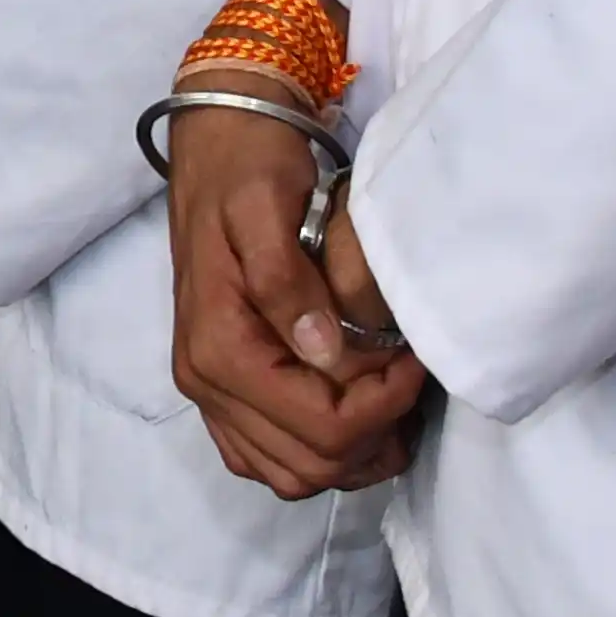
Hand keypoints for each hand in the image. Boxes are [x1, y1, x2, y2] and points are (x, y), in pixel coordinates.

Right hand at [163, 92, 430, 496]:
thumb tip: (324, 352)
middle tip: (407, 373)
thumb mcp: (267, 205)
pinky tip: (350, 408)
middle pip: (309, 463)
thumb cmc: (248, 166)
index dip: (382, 407)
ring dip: (350, 453)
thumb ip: (288, 279)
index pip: (319, 426)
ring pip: (291, 474)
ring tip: (388, 400)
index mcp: (217, 345)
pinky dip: (315, 452)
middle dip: (374, 432)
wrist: (216, 142)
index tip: (412, 356)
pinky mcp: (219, 386)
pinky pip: (266, 457)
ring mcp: (207, 389)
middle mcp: (203, 380)